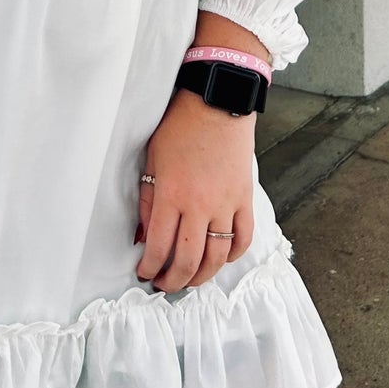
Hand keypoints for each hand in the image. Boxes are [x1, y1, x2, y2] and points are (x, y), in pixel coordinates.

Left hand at [134, 86, 255, 291]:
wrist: (217, 103)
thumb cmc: (180, 126)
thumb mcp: (153, 160)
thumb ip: (149, 201)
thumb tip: (144, 236)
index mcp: (172, 194)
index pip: (159, 247)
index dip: (150, 268)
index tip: (145, 273)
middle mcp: (200, 205)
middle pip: (188, 260)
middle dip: (174, 281)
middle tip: (165, 285)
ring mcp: (226, 204)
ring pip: (217, 257)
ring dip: (202, 276)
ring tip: (189, 280)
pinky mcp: (244, 199)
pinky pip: (242, 238)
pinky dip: (233, 255)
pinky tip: (220, 259)